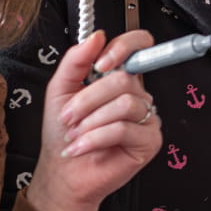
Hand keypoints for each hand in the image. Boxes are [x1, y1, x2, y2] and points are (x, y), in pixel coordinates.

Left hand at [24, 30, 160, 210]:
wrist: (62, 173)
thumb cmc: (63, 135)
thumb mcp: (60, 90)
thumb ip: (75, 60)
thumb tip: (96, 37)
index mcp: (118, 78)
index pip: (139, 47)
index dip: (125, 47)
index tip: (101, 62)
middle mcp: (136, 95)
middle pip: (124, 79)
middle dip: (88, 99)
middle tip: (70, 116)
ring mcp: (146, 118)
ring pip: (124, 103)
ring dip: (91, 121)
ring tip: (77, 134)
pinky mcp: (149, 140)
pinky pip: (124, 128)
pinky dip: (96, 138)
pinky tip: (83, 146)